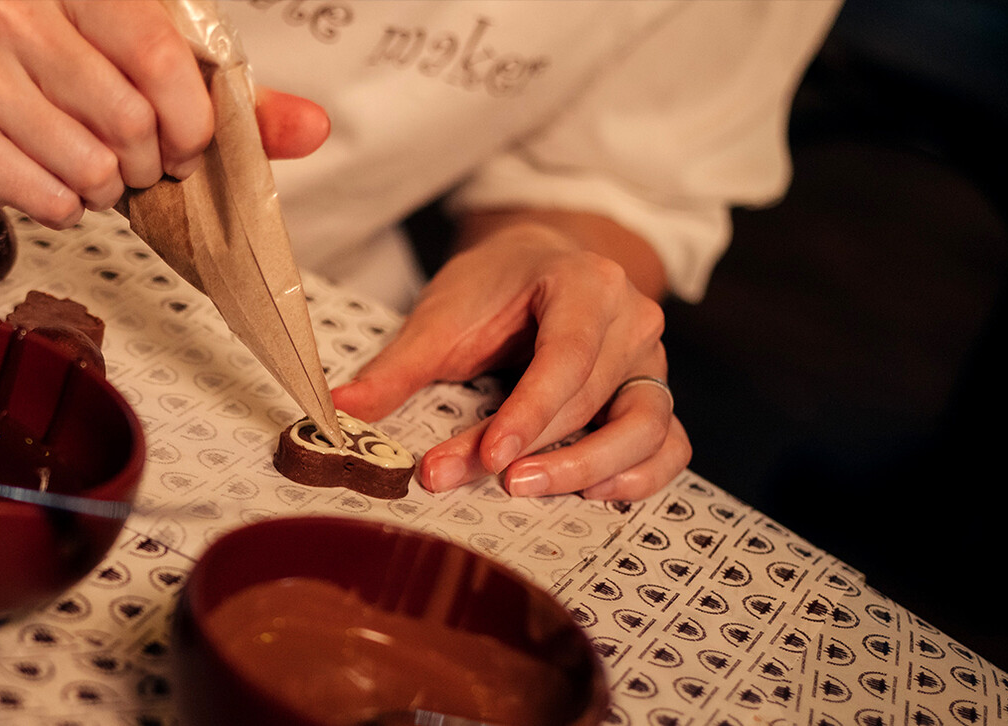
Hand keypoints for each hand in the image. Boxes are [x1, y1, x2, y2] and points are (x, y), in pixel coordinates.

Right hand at [0, 0, 214, 227]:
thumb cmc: (54, 75)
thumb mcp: (146, 65)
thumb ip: (234, 96)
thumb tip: (311, 128)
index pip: (159, 55)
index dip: (191, 119)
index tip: (188, 143)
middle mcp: (11, 12)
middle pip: (129, 118)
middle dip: (147, 162)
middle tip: (133, 162)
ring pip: (91, 167)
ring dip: (105, 189)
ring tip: (87, 169)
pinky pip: (50, 200)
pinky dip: (65, 208)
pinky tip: (47, 179)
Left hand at [330, 216, 690, 500]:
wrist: (539, 263)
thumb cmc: (494, 288)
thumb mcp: (441, 315)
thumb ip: (397, 365)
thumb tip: (340, 409)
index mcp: (585, 285)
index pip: (568, 356)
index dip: (530, 412)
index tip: (488, 456)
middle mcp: (632, 320)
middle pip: (594, 398)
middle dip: (532, 448)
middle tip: (471, 478)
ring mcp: (652, 361)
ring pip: (645, 428)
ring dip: (588, 469)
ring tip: (526, 490)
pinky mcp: (653, 397)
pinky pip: (667, 446)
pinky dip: (638, 477)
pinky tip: (590, 496)